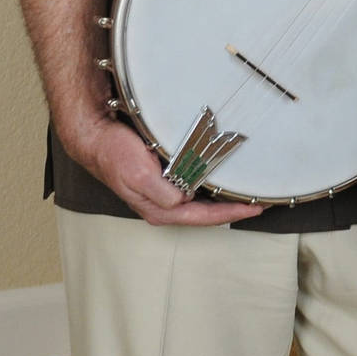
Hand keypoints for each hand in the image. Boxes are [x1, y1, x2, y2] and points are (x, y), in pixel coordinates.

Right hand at [64, 114, 263, 225]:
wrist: (96, 138)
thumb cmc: (114, 155)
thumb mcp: (138, 174)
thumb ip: (161, 192)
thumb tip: (183, 201)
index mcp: (159, 209)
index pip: (203, 217)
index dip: (231, 213)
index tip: (255, 208)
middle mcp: (164, 205)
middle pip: (206, 213)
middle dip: (232, 209)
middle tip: (259, 201)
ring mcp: (165, 193)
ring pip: (202, 201)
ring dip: (224, 198)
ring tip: (249, 193)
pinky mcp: (165, 179)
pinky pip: (196, 186)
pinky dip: (213, 184)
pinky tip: (225, 179)